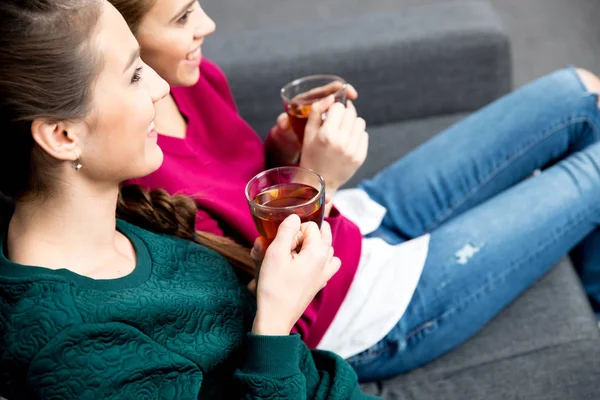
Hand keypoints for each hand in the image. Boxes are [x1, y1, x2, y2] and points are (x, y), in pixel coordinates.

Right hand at [251, 215, 340, 335]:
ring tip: (297, 251)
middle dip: (307, 234)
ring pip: (328, 250)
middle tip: (289, 242)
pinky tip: (305, 264)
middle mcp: (326, 262)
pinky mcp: (319, 284)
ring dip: (315, 245)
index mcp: (318, 252)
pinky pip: (327, 266)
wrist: (276, 316)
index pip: (311, 226)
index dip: (295, 229)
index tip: (283, 242)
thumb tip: (294, 217)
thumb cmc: (274, 286)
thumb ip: (286, 230)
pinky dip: (319, 260)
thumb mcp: (275, 253)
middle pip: (324, 235)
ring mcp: (325, 274)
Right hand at [299, 95, 368, 199]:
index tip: (330, 113)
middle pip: (351, 113)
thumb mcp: (308, 134)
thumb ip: (317, 112)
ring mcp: (353, 150)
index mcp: (327, 135)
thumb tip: (331, 97)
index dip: (334, 108)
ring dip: (352, 122)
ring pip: (360, 122)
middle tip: (337, 119)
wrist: (319, 183)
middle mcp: (342, 142)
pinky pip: (364, 135)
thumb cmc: (311, 156)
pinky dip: (357, 134)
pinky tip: (347, 140)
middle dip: (344, 113)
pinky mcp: (360, 157)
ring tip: (343, 129)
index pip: (338, 108)